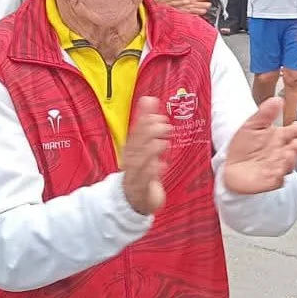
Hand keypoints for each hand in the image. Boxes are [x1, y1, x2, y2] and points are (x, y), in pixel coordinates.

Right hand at [121, 97, 170, 215]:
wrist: (132, 199)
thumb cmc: (141, 168)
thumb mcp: (143, 144)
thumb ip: (146, 122)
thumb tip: (149, 98)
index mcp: (132, 148)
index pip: (136, 130)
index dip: (143, 118)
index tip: (153, 107)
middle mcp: (131, 160)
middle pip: (137, 144)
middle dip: (149, 132)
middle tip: (165, 125)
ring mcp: (135, 174)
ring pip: (140, 161)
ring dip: (151, 150)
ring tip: (163, 143)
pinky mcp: (141, 189)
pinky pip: (145, 181)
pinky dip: (152, 173)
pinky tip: (161, 165)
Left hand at [223, 98, 296, 194]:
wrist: (229, 167)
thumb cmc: (243, 147)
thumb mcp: (251, 125)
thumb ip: (265, 113)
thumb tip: (277, 99)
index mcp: (281, 136)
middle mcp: (283, 151)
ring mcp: (279, 165)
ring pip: (292, 163)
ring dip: (292, 159)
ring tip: (288, 154)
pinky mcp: (272, 180)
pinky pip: (280, 178)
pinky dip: (280, 174)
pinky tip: (278, 169)